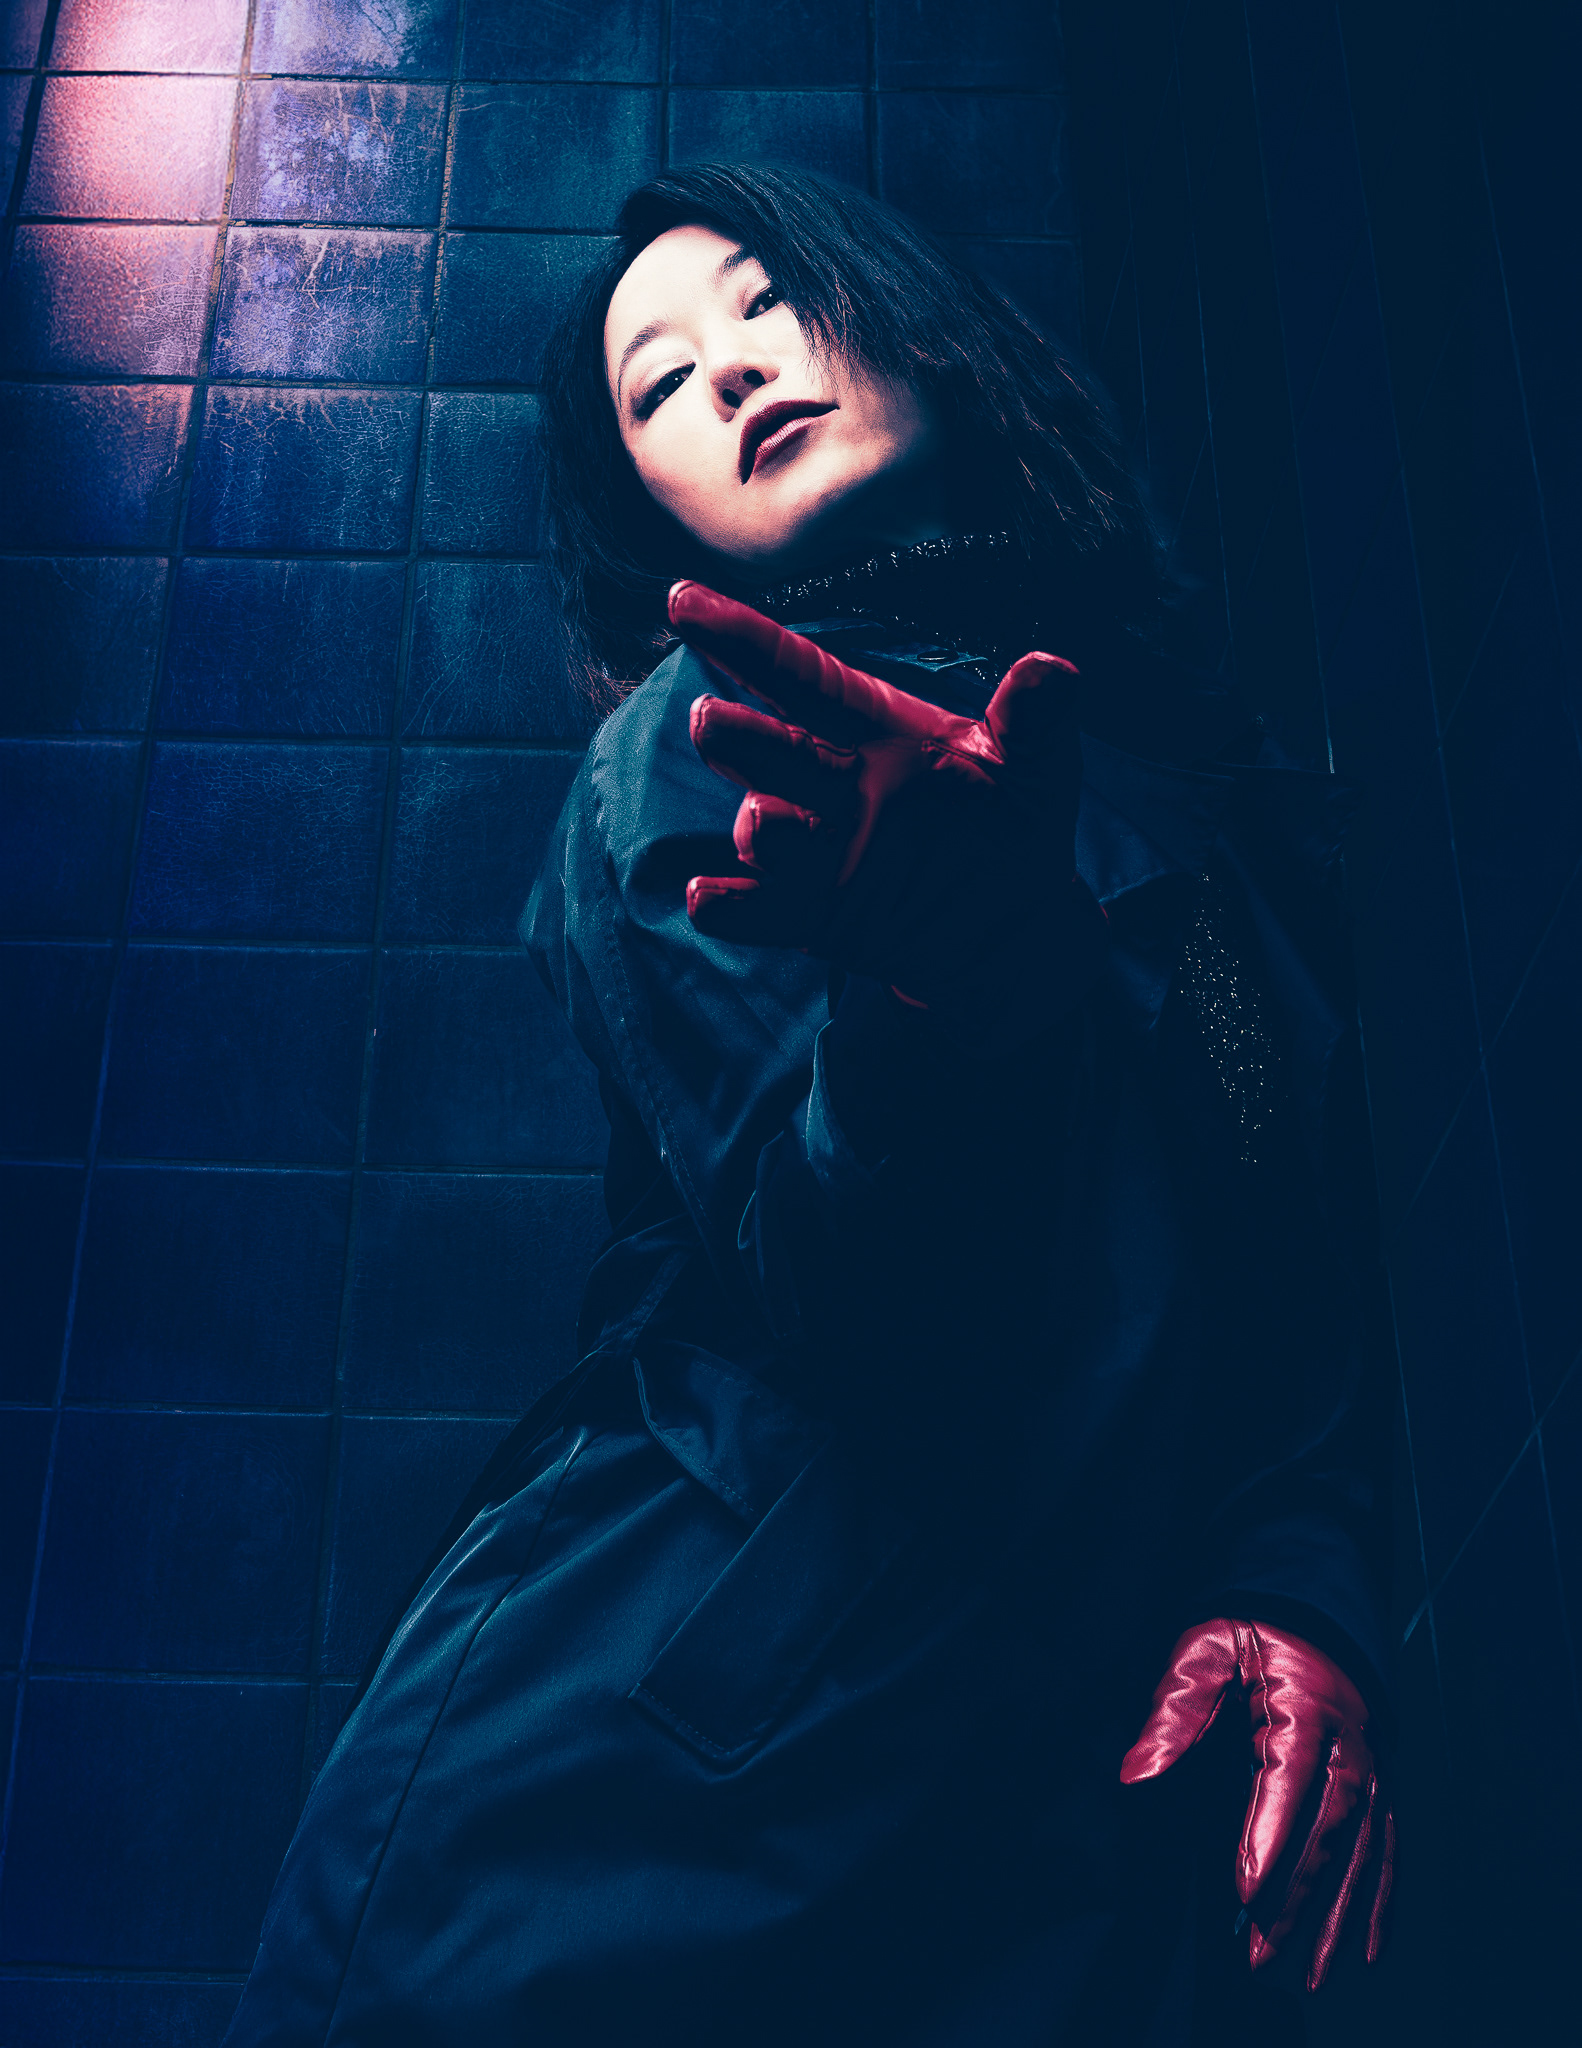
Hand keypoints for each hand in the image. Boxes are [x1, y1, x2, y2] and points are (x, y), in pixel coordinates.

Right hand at [669, 581, 1102, 1045]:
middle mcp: (831, 784)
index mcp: (872, 730)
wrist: (1016, 927)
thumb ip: (1036, 720)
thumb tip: (1052, 669)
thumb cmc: (1015, 824)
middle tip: (711, 720)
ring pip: (762, 831)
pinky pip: (757, 910)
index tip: (682, 600)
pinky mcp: (813, 916)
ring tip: (765, 827)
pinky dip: (729, 906)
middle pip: (768, 750)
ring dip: (757, 828)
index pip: (799, 675)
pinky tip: (709, 898)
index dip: (742, 637)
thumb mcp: (1036, 767)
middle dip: (735, 735)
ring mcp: (817, 852)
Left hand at [1120, 1618, 1394, 1990]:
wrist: (1313, 1603)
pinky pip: (1387, 1847)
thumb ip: (1175, 1707)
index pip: (1287, 1777)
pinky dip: (1380, 1901)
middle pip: (1327, 1828)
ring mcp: (1372, 1764)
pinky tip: (1369, 1951)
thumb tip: (1135, 1772)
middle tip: (1260, 1955)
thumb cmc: (1249, 1626)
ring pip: (1362, 1851)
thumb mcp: (1203, 1645)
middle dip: (1296, 1896)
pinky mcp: (1381, 1782)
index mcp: (1303, 1703)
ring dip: (1338, 1917)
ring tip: (1309, 1973)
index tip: (1244, 1890)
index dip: (1268, 1835)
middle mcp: (1350, 1740)